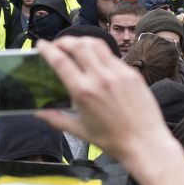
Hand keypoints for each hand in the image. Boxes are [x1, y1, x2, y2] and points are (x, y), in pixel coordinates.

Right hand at [37, 38, 183, 184]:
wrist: (144, 143)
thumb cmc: (113, 140)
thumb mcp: (80, 131)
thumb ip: (57, 119)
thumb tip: (39, 113)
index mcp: (84, 92)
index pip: (61, 61)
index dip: (47, 49)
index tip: (41, 45)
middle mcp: (100, 78)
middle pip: (78, 45)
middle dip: (64, 41)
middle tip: (57, 45)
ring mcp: (118, 73)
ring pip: (96, 44)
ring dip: (82, 41)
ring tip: (75, 46)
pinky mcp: (132, 73)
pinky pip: (112, 56)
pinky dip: (100, 53)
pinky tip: (96, 61)